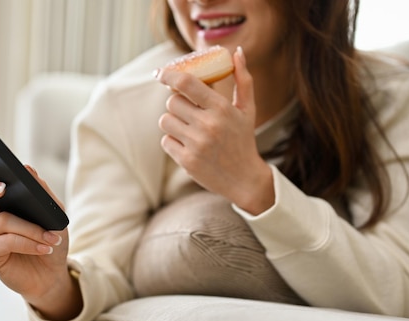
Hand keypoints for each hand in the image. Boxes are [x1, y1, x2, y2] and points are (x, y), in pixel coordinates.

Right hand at [0, 164, 81, 320]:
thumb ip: (41, 191)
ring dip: (31, 229)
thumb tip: (26, 168)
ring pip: (2, 221)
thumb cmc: (51, 238)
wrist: (54, 273)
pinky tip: (45, 246)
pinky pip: (6, 241)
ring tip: (51, 237)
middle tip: (2, 186)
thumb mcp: (54, 213)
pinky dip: (29, 242)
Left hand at [155, 47, 273, 213]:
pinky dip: (173, 141)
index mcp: (222, 108)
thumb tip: (238, 52)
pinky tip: (188, 144)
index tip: (161, 73)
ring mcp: (196, 144)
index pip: (187, 83)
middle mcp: (208, 125)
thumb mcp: (247, 109)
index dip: (169, 75)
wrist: (244, 179)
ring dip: (173, 122)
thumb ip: (243, 80)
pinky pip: (166, 141)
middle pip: (172, 101)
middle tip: (187, 110)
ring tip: (188, 128)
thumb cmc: (243, 139)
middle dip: (177, 104)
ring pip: (166, 121)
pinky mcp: (186, 160)